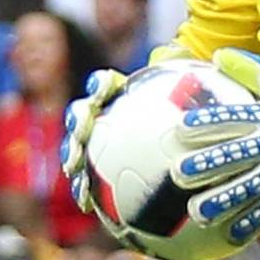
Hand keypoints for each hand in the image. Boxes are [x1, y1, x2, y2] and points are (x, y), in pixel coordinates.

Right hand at [61, 44, 194, 209]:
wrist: (167, 138)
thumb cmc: (175, 111)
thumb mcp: (182, 91)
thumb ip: (180, 73)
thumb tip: (188, 57)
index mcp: (117, 95)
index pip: (105, 85)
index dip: (101, 85)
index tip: (104, 87)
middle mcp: (100, 117)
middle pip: (83, 114)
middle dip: (78, 119)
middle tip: (83, 125)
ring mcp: (94, 145)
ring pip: (76, 147)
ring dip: (71, 154)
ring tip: (74, 165)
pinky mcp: (94, 172)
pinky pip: (85, 181)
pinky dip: (83, 190)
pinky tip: (87, 201)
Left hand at [171, 49, 259, 243]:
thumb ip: (251, 68)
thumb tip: (218, 55)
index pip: (233, 119)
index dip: (207, 123)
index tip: (180, 128)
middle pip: (235, 155)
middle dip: (206, 165)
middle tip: (178, 173)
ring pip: (247, 187)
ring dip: (221, 200)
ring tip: (197, 210)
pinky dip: (248, 221)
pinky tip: (227, 232)